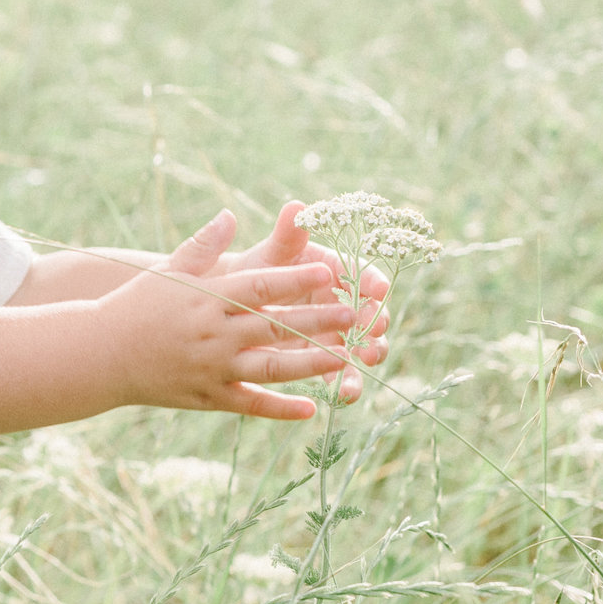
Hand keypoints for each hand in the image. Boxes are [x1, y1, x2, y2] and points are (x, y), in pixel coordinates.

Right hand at [101, 210, 379, 419]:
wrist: (98, 353)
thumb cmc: (135, 305)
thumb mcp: (167, 269)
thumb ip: (203, 244)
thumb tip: (229, 215)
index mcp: (207, 297)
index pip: (262, 286)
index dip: (298, 280)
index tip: (332, 274)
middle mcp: (213, 333)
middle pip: (277, 325)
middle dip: (321, 321)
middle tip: (359, 315)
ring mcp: (211, 368)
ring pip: (272, 368)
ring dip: (313, 364)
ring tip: (348, 358)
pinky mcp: (206, 397)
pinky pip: (250, 405)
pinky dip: (280, 409)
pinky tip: (310, 409)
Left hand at [217, 201, 390, 399]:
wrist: (224, 310)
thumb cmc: (247, 275)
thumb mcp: (266, 257)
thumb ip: (285, 236)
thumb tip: (296, 207)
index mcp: (332, 270)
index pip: (361, 272)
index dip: (372, 280)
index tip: (378, 288)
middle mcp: (340, 301)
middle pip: (369, 311)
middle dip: (375, 320)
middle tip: (376, 329)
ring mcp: (335, 333)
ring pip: (362, 344)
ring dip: (368, 353)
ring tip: (365, 360)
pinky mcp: (324, 361)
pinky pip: (341, 374)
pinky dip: (346, 384)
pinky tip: (345, 395)